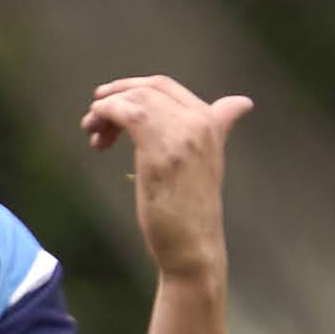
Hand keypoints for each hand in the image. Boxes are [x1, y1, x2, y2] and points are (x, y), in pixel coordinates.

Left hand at [84, 73, 250, 287]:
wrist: (193, 247)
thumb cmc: (192, 210)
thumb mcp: (207, 161)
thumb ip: (219, 128)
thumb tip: (242, 103)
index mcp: (212, 122)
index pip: (166, 86)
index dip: (133, 88)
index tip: (111, 101)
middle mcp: (200, 121)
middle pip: (148, 88)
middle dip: (117, 96)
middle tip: (95, 115)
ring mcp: (182, 134)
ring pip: (136, 99)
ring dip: (106, 110)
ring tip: (92, 130)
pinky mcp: (160, 150)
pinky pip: (127, 114)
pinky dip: (106, 116)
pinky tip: (96, 136)